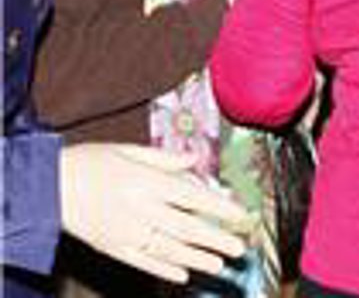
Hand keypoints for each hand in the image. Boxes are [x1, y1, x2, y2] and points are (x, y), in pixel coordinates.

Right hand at [59, 144, 250, 282]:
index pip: (193, 198)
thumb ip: (166, 159)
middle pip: (186, 227)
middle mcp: (141, 209)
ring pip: (168, 249)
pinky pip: (143, 261)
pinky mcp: (112, 248)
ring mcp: (126, 232)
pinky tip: (182, 275)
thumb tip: (195, 160)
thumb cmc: (93, 162)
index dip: (220, 209)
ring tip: (219, 264)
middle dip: (216, 239)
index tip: (241, 216)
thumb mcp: (131, 150)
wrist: (49, 186)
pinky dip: (164, 269)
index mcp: (148, 182)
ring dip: (196, 258)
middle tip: (240, 248)